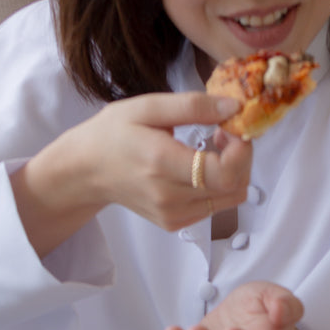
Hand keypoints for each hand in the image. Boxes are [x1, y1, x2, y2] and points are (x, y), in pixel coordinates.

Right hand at [78, 91, 252, 229]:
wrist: (88, 171)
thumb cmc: (115, 133)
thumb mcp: (148, 107)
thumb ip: (194, 106)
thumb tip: (234, 108)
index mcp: (162, 163)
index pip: (225, 173)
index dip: (242, 151)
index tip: (232, 127)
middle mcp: (170, 197)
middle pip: (235, 187)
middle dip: (242, 157)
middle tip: (224, 132)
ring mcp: (174, 215)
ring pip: (230, 199)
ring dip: (233, 171)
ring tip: (210, 147)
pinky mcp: (175, 223)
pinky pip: (215, 207)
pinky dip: (218, 185)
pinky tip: (199, 165)